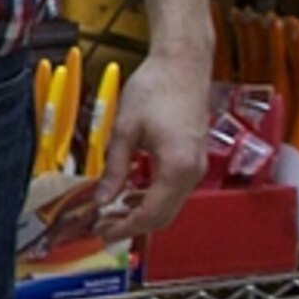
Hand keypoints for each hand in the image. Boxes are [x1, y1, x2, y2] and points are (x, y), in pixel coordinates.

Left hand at [94, 47, 210, 242]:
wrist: (183, 65)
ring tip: (110, 213)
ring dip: (142, 213)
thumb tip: (101, 199)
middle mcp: (192, 173)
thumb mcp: (125, 130)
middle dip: (133, 226)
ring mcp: (197, 166)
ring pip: (170, 205)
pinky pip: (174, 190)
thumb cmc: (154, 90)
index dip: (125, 227)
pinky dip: (152, 198)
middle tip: (102, 228)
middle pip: (164, 216)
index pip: (151, 213)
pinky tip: (130, 194)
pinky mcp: (194, 158)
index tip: (102, 233)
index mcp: (176, 168)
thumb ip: (115, 169)